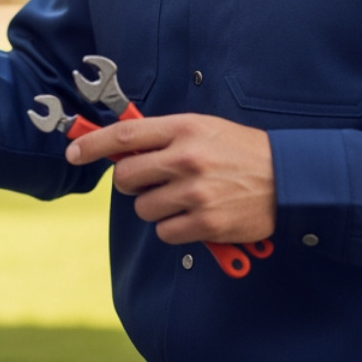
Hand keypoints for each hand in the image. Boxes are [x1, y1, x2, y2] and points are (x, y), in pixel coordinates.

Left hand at [66, 113, 275, 245]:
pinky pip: (166, 233)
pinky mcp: (206, 222)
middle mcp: (187, 159)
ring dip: (156, 208)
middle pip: (127, 178)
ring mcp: (196, 192)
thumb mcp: (204, 128)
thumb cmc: (242, 150)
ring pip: (145, 209)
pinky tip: (195, 216)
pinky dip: (175, 228)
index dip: (92, 145)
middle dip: (131, 184)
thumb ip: (165, 136)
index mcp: (184, 129)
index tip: (74, 152)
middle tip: (148, 182)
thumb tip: (123, 148)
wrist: (288, 178)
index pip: (125, 135)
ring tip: (183, 198)